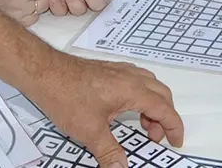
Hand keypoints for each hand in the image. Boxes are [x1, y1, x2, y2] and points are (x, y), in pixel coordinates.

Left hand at [32, 53, 183, 167]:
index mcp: (132, 89)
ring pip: (149, 84)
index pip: (164, 108)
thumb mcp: (91, 131)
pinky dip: (141, 95)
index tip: (175, 141)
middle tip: (155, 137)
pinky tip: (126, 108)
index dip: (173, 126)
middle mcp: (130, 76)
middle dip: (164, 116)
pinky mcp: (108, 69)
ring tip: (141, 124)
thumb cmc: (69, 97)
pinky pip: (136, 79)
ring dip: (153, 104)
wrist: (46, 73)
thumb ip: (110, 152)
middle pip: (161, 93)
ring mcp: (119, 70)